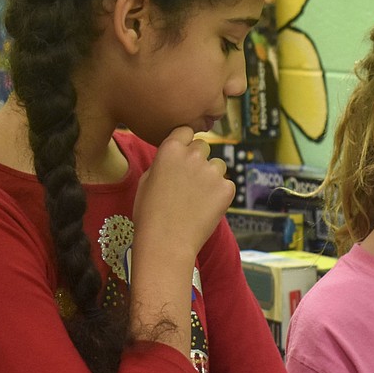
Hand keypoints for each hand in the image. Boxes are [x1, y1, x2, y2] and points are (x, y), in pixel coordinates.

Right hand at [132, 126, 234, 260]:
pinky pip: (227, 185)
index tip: (183, 156)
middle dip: (199, 160)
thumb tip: (174, 159)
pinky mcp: (226, 189)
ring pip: (218, 166)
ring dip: (211, 177)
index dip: (185, 143)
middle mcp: (193, 155)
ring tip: (198, 199)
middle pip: (203, 147)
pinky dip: (220, 195)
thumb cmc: (150, 215)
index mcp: (170, 149)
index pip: (186, 131)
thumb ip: (163, 163)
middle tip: (190, 183)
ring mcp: (212, 171)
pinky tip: (206, 209)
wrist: (166, 242)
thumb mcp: (146, 180)